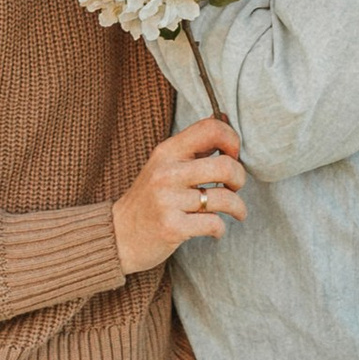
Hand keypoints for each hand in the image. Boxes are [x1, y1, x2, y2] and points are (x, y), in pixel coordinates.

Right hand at [111, 116, 244, 276]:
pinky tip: (214, 229)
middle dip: (240, 178)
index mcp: (167, 151)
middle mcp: (167, 172)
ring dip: (238, 208)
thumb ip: (192, 148)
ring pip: (225, 198)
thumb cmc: (148, 199)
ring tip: (235, 212)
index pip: (210, 128)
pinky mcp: (172, 227)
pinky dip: (220, 229)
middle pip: (226, 166)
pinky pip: (214, 224)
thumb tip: (227, 124)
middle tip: (234, 187)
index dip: (232, 140)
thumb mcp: (163, 165)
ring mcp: (168, 200)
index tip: (232, 156)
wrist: (118, 235)